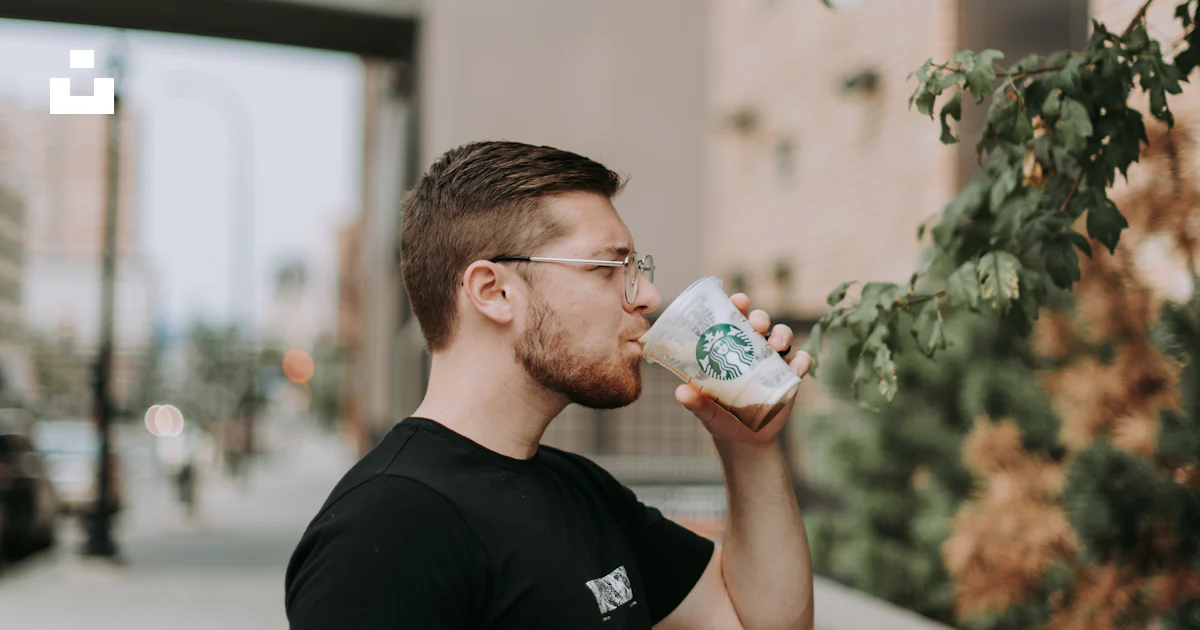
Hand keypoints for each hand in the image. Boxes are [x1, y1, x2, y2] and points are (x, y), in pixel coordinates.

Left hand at [675, 293, 812, 446]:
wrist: (745, 441)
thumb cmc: (720, 418)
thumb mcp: (706, 410)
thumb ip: (696, 403)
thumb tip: (680, 392)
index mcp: (729, 347)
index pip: (733, 318)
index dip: (738, 304)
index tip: (739, 301)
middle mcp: (752, 349)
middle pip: (760, 323)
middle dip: (760, 317)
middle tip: (757, 325)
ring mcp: (773, 362)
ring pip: (783, 337)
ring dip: (782, 335)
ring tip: (776, 346)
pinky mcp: (790, 377)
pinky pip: (800, 362)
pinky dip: (801, 361)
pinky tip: (796, 366)